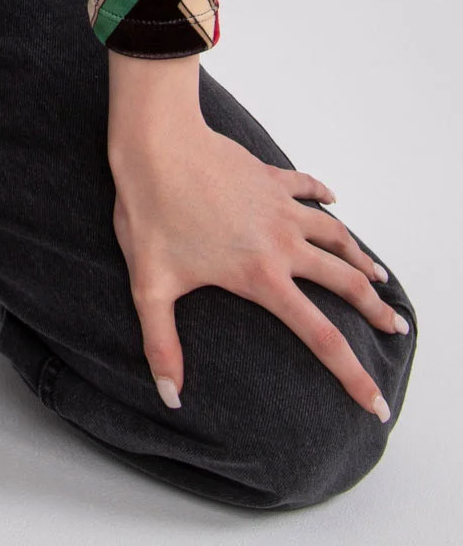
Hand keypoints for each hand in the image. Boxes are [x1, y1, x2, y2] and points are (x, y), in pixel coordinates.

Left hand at [107, 53, 404, 418]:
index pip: (321, 337)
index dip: (353, 375)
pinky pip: (308, 186)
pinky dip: (325, 195)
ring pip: (336, 234)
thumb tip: (171, 397)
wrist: (156, 143)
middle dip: (375, 310)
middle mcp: (282, 243)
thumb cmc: (150, 210)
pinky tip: (332, 199)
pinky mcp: (268, 176)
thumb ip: (162, 343)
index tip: (376, 403)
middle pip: (345, 282)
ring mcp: (279, 206)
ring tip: (377, 275)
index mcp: (261, 276)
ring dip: (360, 257)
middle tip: (395, 327)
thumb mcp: (150, 285)